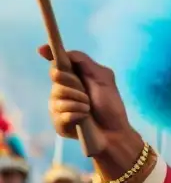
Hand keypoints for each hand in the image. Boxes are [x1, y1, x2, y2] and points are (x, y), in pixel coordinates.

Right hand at [42, 47, 141, 166]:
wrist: (115, 132)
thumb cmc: (110, 105)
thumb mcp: (102, 78)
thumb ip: (84, 62)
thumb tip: (64, 52)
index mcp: (74, 78)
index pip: (57, 63)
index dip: (49, 54)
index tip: (42, 50)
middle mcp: (62, 90)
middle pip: (56, 76)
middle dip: (74, 83)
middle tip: (87, 94)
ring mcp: (58, 106)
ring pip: (57, 95)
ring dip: (79, 101)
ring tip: (89, 108)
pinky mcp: (58, 122)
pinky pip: (61, 112)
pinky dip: (77, 114)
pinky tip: (84, 118)